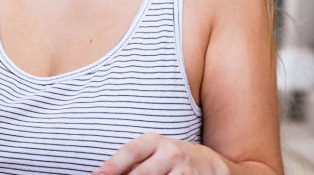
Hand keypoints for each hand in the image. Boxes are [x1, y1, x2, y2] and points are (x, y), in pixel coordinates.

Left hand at [94, 133, 225, 174]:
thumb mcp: (153, 151)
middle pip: (142, 174)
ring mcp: (185, 170)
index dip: (112, 165)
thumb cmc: (171, 158)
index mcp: (155, 141)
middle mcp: (171, 152)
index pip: (130, 152)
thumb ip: (131, 161)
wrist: (210, 164)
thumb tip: (103, 174)